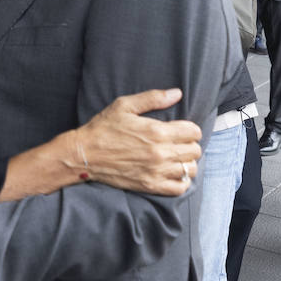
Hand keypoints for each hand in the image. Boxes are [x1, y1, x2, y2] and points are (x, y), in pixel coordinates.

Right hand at [75, 89, 202, 195]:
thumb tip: (177, 93)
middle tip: (178, 143)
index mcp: (157, 131)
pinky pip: (179, 188)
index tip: (182, 130)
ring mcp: (156, 171)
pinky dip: (181, 181)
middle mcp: (160, 153)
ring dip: (186, 163)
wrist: (85, 154)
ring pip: (190, 169)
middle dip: (189, 145)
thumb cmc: (103, 128)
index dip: (190, 129)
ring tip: (176, 158)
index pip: (193, 132)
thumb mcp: (124, 105)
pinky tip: (172, 173)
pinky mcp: (150, 185)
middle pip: (194, 151)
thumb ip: (153, 98)